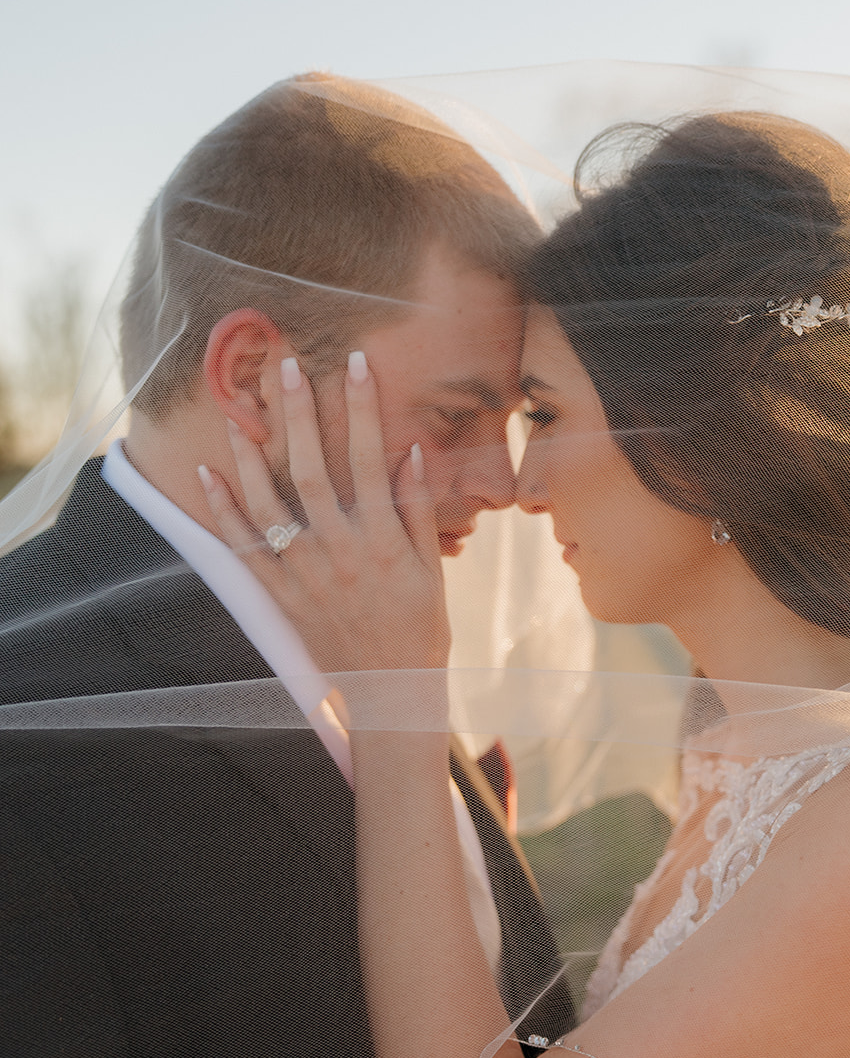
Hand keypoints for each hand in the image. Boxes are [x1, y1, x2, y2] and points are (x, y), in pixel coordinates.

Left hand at [199, 352, 450, 672]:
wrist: (390, 693)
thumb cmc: (419, 630)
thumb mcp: (432, 570)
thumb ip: (418, 509)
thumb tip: (412, 451)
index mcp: (383, 540)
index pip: (370, 459)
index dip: (362, 408)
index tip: (357, 364)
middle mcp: (340, 551)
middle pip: (312, 469)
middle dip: (299, 414)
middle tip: (287, 367)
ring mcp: (305, 573)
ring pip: (268, 502)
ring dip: (250, 453)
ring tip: (239, 410)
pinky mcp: (281, 596)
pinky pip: (244, 547)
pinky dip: (224, 509)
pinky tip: (208, 474)